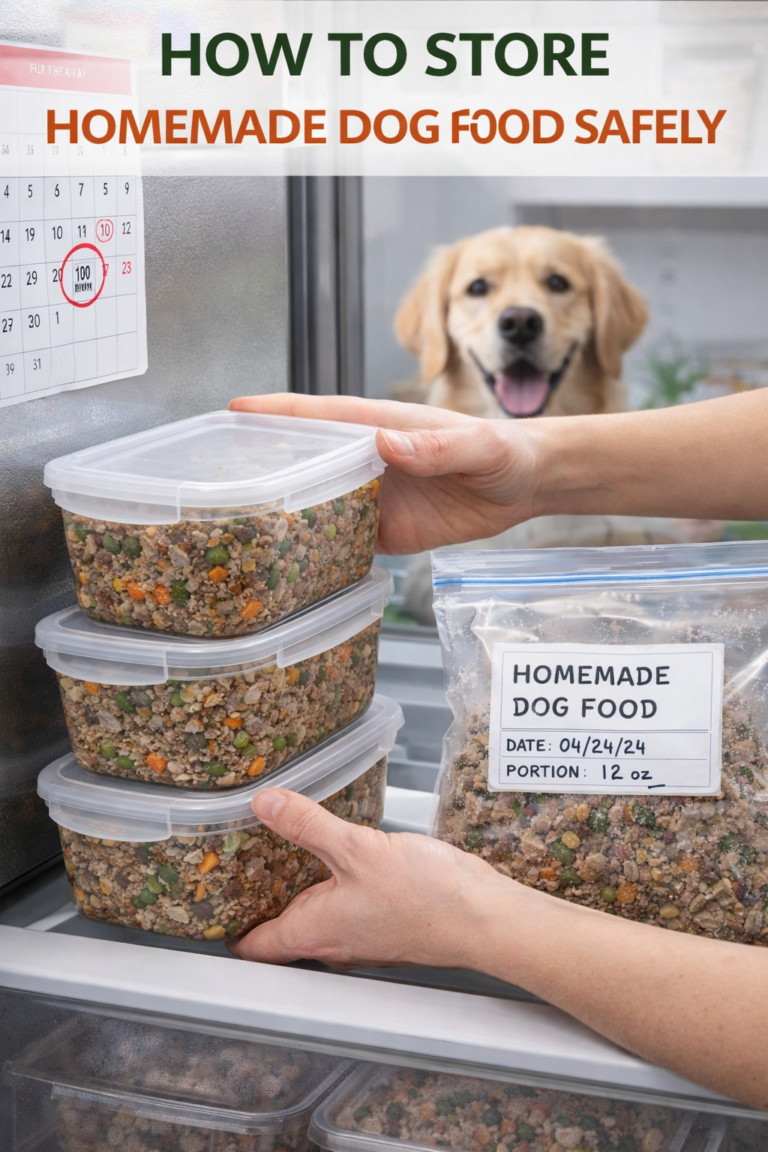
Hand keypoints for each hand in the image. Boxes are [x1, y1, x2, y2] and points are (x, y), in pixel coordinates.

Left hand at [227, 788, 508, 967]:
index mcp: (315, 932)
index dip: (226, 930)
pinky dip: (332, 886)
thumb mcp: (357, 848)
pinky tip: (339, 856)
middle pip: (282, 931)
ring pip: (315, 918)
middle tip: (238, 864)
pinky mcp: (386, 924)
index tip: (205, 909)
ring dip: (298, 889)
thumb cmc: (427, 897)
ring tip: (282, 852)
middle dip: (260, 900)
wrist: (486, 919)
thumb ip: (307, 825)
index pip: (254, 946)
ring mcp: (362, 937)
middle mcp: (334, 943)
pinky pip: (346, 909)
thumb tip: (265, 803)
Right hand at [230, 394, 545, 553]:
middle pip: (305, 461)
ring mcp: (372, 499)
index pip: (319, 417)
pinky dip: (318, 554)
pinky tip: (291, 569)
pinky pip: (343, 543)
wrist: (525, 486)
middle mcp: (367, 462)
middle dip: (262, 465)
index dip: (276, 414)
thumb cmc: (502, 451)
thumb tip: (389, 443)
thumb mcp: (477, 445)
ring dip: (284, 515)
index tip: (232, 411)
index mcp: (380, 428)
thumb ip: (436, 445)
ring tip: (238, 530)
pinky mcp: (385, 533)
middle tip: (216, 480)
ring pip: (316, 504)